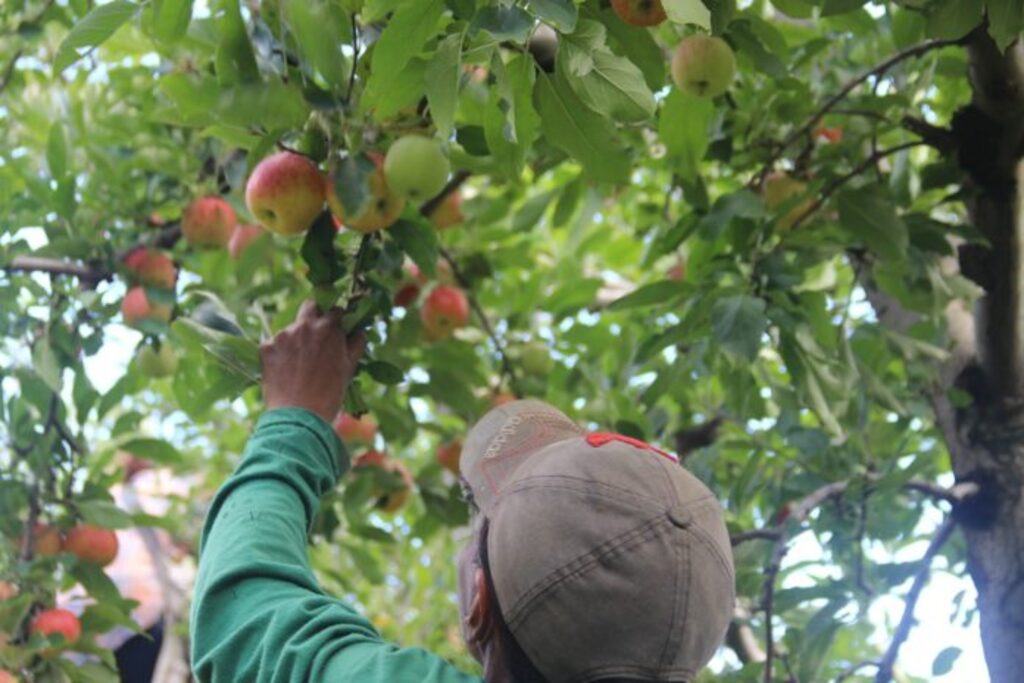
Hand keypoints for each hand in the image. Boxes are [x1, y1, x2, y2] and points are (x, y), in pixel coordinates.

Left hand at [260, 301, 366, 421]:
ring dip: (296, 339)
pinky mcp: (265, 347)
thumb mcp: (349, 368)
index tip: (336, 328)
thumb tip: (359, 331)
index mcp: (329, 328)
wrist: (298, 415)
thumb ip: (355, 344)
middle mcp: (305, 325)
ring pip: (291, 329)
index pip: (336, 310)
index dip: (337, 319)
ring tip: (299, 365)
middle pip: (310, 306)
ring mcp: (283, 335)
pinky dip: (279, 354)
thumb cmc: (329, 394)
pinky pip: (274, 344)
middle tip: (316, 334)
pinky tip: (285, 371)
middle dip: (314, 315)